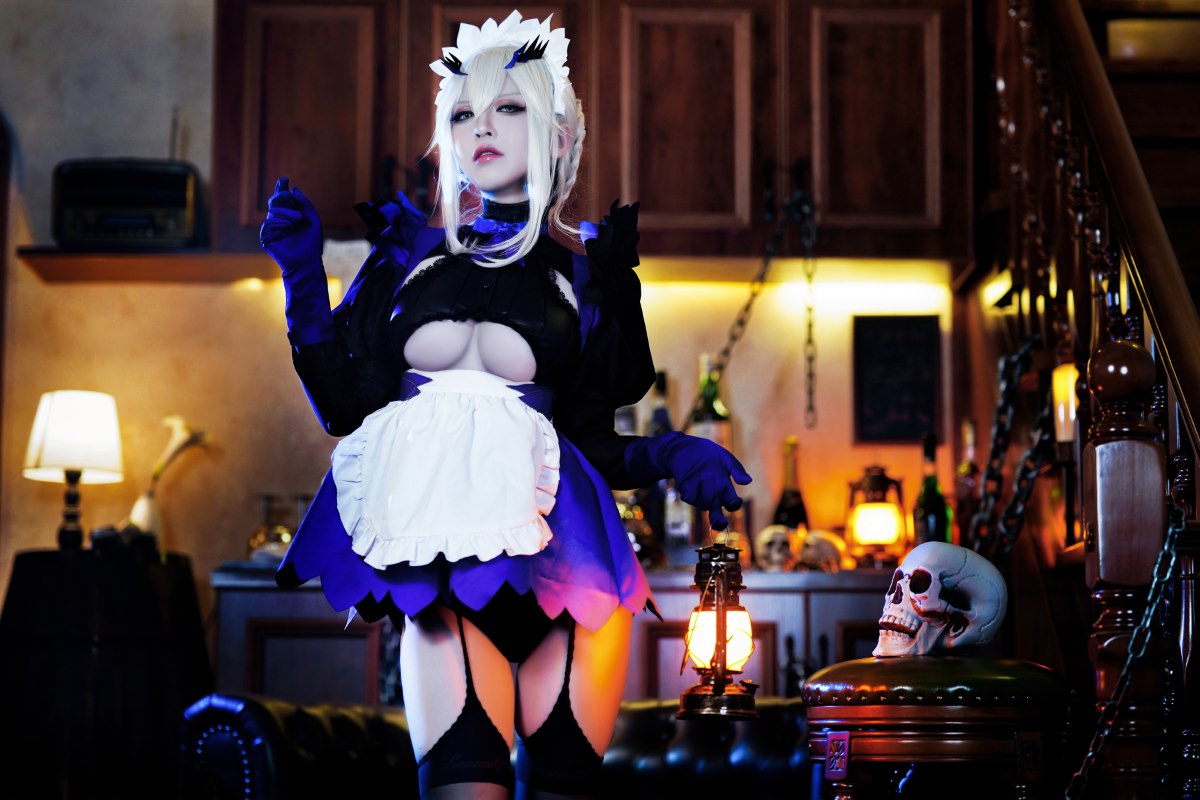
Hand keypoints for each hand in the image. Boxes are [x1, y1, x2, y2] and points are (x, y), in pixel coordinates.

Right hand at [260, 177, 322, 276]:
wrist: (307, 262)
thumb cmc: (311, 243)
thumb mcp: (312, 219)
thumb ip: (304, 203)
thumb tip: (294, 189)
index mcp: (290, 216)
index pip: (283, 200)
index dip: (281, 188)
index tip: (285, 180)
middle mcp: (279, 221)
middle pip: (275, 201)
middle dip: (282, 196)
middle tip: (289, 196)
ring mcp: (271, 229)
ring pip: (273, 211)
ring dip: (286, 212)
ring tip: (298, 219)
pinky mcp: (266, 237)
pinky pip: (269, 223)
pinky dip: (280, 222)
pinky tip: (289, 227)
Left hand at [625, 432, 751, 530]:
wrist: (685, 447)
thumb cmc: (708, 453)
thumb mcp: (724, 458)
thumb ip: (736, 469)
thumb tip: (748, 481)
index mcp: (725, 487)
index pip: (732, 503)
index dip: (734, 505)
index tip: (735, 502)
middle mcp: (712, 494)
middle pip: (717, 512)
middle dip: (719, 520)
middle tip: (721, 522)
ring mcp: (698, 495)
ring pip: (703, 504)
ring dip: (703, 493)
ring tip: (701, 475)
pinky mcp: (686, 493)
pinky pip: (689, 498)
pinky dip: (689, 490)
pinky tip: (689, 479)